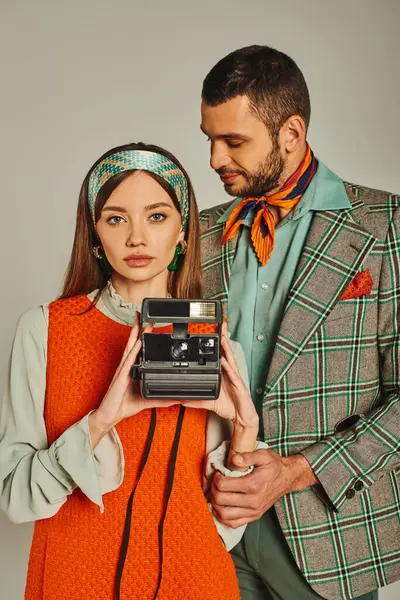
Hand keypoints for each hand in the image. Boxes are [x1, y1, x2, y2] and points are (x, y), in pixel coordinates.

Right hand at [89, 312, 179, 446]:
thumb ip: (160, 400)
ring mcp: (123, 370)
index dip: (143, 337)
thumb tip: (174, 400)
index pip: (138, 350)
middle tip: (145, 316)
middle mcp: (127, 367)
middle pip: (134, 344)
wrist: (110, 415)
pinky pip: (128, 362)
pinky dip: (133, 351)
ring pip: (130, 348)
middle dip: (139, 330)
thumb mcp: (146, 401)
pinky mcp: (121, 377)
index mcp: (132, 370)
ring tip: (142, 323)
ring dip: (136, 335)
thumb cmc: (123, 405)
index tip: (150, 326)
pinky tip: (137, 343)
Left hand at [182, 322, 257, 429]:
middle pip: (226, 353)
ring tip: (222, 337)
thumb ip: (196, 401)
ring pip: (230, 360)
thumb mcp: (210, 403)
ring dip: (227, 349)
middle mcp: (230, 374)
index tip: (213, 333)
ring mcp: (235, 379)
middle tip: (221, 326)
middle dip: (224, 339)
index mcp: (224, 375)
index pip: (220, 356)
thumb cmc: (230, 407)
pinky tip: (225, 360)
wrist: (242, 418)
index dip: (217, 344)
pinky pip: (233, 375)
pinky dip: (228, 367)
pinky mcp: (239, 386)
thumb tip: (182, 400)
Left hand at [211, 449, 317, 527]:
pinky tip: (221, 506)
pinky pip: (232, 523)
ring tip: (217, 493)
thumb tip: (233, 459)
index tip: (218, 472)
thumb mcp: (263, 455)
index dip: (216, 478)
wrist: (287, 479)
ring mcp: (253, 511)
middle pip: (220, 500)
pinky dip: (222, 516)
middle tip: (215, 482)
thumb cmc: (274, 465)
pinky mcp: (254, 517)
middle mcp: (253, 501)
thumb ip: (248, 456)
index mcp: (253, 484)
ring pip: (224, 514)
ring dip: (215, 504)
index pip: (223, 485)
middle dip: (213, 489)